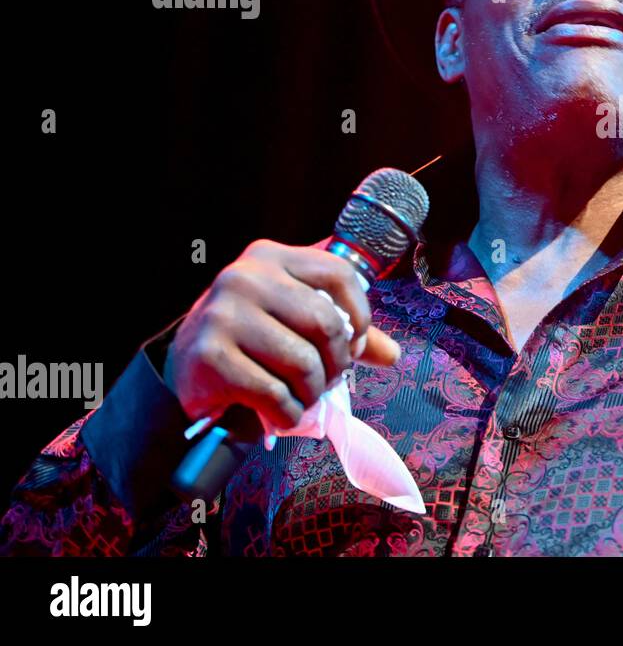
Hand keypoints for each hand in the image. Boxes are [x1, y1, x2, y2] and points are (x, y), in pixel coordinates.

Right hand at [163, 239, 400, 430]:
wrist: (185, 369)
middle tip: (329, 379)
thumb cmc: (252, 340)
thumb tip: (392, 354)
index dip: (360, 314)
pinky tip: (282, 412)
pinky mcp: (209, 356)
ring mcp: (223, 315)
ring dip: (312, 392)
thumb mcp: (293, 320)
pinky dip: (288, 412)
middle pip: (325, 323)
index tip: (355, 344)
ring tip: (304, 397)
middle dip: (337, 362)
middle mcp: (244, 277)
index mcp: (270, 257)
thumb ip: (342, 330)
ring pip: (303, 362)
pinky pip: (274, 392)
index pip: (338, 273)